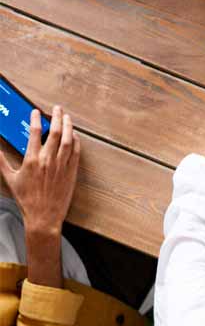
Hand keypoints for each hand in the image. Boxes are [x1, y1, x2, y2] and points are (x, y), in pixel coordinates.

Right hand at [0, 107, 80, 235]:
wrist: (44, 216)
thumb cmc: (26, 199)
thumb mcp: (10, 178)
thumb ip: (0, 161)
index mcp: (32, 159)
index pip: (34, 132)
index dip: (35, 119)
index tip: (36, 111)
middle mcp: (48, 160)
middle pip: (55, 133)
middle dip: (56, 118)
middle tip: (57, 109)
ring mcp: (62, 166)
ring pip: (68, 141)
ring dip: (69, 127)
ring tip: (67, 117)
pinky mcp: (71, 173)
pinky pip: (76, 153)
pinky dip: (76, 142)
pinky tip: (75, 136)